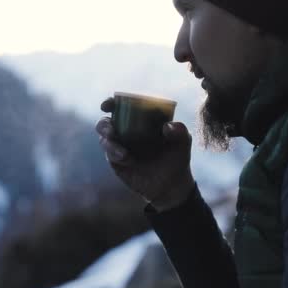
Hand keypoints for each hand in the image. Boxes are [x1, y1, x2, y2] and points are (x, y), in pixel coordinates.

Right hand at [96, 97, 195, 211]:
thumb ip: (180, 131)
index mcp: (141, 119)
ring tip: (123, 153)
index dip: (111, 103)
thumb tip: (167, 126)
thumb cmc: (177, 157)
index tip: (106, 105)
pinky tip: (128, 160)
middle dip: (104, 124)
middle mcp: (127, 130)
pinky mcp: (117, 161)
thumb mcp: (183, 143)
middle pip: (107, 122)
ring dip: (109, 143)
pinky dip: (115, 155)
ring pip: (105, 139)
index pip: (122, 106)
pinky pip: (109, 155)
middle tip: (111, 131)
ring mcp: (120, 146)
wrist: (171, 184)